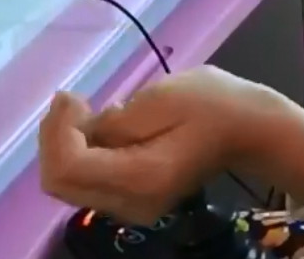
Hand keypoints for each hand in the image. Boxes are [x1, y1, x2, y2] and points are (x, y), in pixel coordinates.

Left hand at [38, 66, 303, 224]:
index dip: (57, 129)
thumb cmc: (214, 105)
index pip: (68, 166)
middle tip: (74, 100)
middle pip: (59, 182)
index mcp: (140, 177)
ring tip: (85, 110)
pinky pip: (86, 182)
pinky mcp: (132, 201)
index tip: (76, 96)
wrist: (249, 131)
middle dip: (54, 137)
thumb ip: (117, 119)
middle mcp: (130, 204)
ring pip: (68, 184)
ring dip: (65, 144)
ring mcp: (131, 208)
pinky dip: (80, 152)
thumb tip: (85, 127)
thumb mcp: (164, 96)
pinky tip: (98, 127)